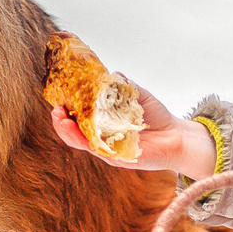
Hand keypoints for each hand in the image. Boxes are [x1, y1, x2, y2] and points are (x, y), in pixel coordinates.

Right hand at [50, 84, 217, 175]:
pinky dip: (90, 142)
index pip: (78, 115)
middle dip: (62, 121)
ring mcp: (107, 148)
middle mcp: (101, 136)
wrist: (176, 136)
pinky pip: (100, 151)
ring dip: (69, 133)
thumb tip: (113, 73)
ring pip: (82, 143)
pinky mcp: (117, 158)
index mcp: (102, 121)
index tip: (58, 97)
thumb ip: (125, 87)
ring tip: (62, 120)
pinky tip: (83, 133)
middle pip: (74, 131)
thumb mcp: (138, 96)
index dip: (66, 107)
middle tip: (56, 110)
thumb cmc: (155, 116)